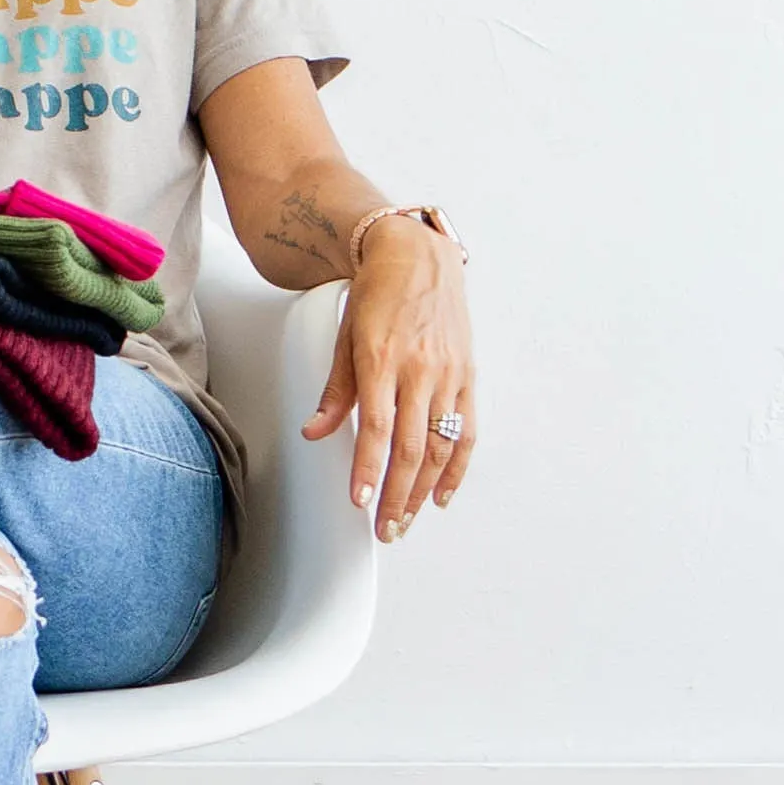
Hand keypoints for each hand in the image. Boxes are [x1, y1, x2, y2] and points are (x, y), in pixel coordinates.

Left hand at [302, 219, 473, 540]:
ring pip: (439, 447)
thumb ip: (335, 390)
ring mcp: (448, 375)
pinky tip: (442, 495)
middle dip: (397, 495)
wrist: (419, 255)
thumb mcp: (346, 336)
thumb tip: (316, 432)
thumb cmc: (378, 294)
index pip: (377, 428)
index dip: (370, 470)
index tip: (362, 501)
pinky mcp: (467, 376)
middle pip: (411, 448)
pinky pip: (466, 432)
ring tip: (405, 520)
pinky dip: (456, 468)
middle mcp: (419, 369)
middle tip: (384, 528)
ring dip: (423, 491)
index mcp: (382, 359)